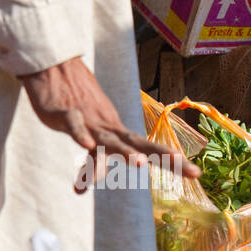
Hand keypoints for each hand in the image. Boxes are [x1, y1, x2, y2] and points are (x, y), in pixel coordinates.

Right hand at [20, 57, 200, 192]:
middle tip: (182, 165)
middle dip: (161, 156)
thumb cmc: (76, 103)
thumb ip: (93, 158)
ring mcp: (90, 120)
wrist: (53, 67)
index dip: (171, 160)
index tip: (196, 174)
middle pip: (139, 144)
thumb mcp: (90, 132)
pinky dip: (80, 134)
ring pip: (109, 138)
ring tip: (138, 163)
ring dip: (123, 151)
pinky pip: (75, 125)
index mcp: (118, 132)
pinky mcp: (66, 113)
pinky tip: (85, 146)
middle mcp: (109, 127)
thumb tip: (91, 182)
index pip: (149, 148)